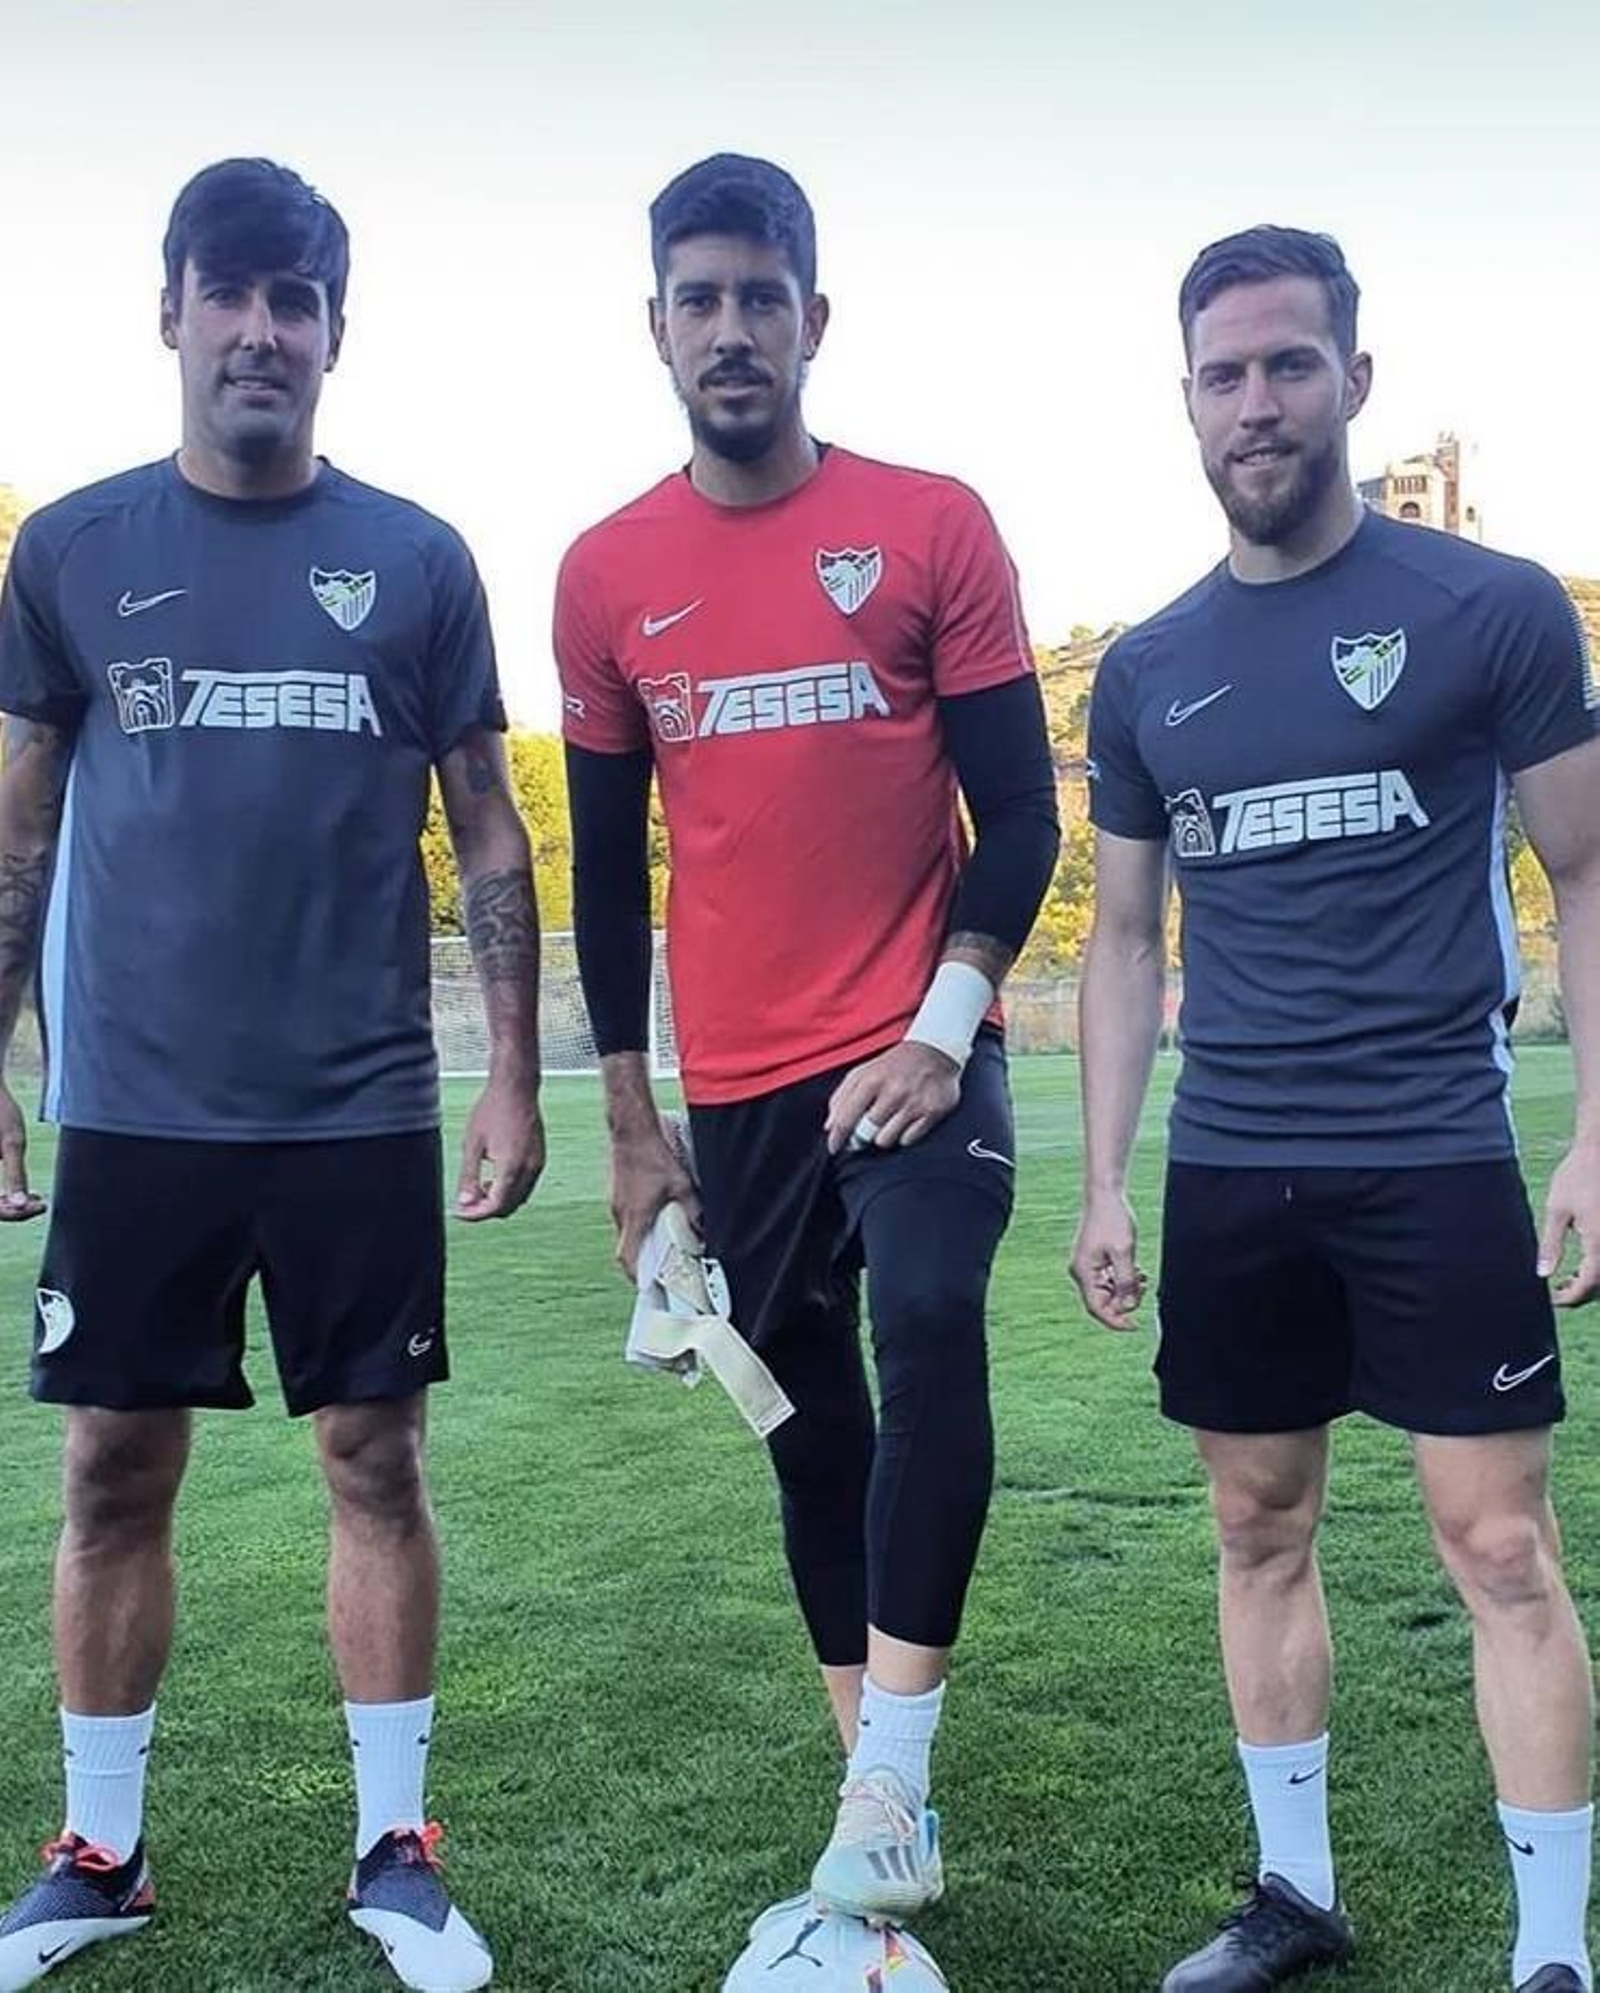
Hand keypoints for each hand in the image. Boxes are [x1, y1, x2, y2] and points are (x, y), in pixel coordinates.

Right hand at [0, 1080, 44, 1221]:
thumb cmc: (0, 1110)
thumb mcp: (12, 1141)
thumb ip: (16, 1174)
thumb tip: (21, 1203)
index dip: (18, 1214)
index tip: (42, 1205)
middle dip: (16, 1211)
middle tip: (40, 1203)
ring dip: (11, 1206)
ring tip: (35, 1199)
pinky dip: (6, 1197)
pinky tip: (27, 1192)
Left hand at [455, 1072, 544, 1221]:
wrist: (516, 1088)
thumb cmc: (493, 1110)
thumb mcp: (473, 1145)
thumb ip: (469, 1176)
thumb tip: (464, 1201)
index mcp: (511, 1167)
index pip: (495, 1206)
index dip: (476, 1214)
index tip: (460, 1212)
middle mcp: (529, 1169)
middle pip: (509, 1206)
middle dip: (487, 1209)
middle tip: (466, 1203)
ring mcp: (537, 1164)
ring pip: (519, 1198)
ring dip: (499, 1200)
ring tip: (478, 1188)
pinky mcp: (540, 1158)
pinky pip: (526, 1185)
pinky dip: (510, 1189)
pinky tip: (494, 1177)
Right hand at [610, 1123, 698, 1278]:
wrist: (631, 1129)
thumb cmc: (653, 1155)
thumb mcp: (682, 1185)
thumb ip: (693, 1210)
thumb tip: (703, 1231)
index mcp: (634, 1217)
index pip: (627, 1258)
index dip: (636, 1276)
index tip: (646, 1286)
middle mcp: (620, 1213)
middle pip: (626, 1247)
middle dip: (641, 1261)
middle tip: (658, 1268)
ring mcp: (614, 1201)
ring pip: (626, 1230)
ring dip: (640, 1239)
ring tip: (659, 1242)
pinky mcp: (615, 1191)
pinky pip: (625, 1214)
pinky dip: (638, 1222)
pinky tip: (653, 1214)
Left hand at [824, 1041, 961, 1153]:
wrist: (934, 1051)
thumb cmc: (893, 1065)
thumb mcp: (863, 1072)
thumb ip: (842, 1097)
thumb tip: (830, 1126)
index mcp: (871, 1080)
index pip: (847, 1117)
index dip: (837, 1137)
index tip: (833, 1148)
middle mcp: (893, 1092)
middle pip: (866, 1133)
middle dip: (862, 1135)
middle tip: (865, 1130)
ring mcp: (914, 1103)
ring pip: (886, 1140)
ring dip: (883, 1136)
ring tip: (888, 1121)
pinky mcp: (933, 1112)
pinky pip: (908, 1140)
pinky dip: (903, 1135)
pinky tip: (906, 1121)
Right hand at [1069, 1187, 1147, 1330]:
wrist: (1104, 1196)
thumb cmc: (1112, 1220)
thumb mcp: (1124, 1251)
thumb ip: (1126, 1281)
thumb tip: (1129, 1306)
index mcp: (1083, 1272)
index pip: (1097, 1308)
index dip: (1115, 1320)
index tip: (1134, 1326)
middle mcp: (1081, 1272)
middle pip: (1102, 1301)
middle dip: (1124, 1301)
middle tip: (1143, 1289)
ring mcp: (1087, 1267)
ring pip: (1107, 1291)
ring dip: (1126, 1290)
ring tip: (1142, 1277)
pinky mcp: (1095, 1261)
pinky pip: (1108, 1280)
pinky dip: (1123, 1280)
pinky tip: (1136, 1271)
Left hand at [1538, 1140, 1599, 1307]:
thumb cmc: (1576, 1175)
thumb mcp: (1557, 1210)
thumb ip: (1551, 1245)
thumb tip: (1543, 1274)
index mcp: (1598, 1242)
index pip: (1588, 1285)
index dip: (1570, 1297)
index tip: (1552, 1300)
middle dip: (1581, 1293)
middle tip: (1557, 1293)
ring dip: (1591, 1281)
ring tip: (1566, 1280)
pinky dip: (1598, 1267)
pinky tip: (1582, 1264)